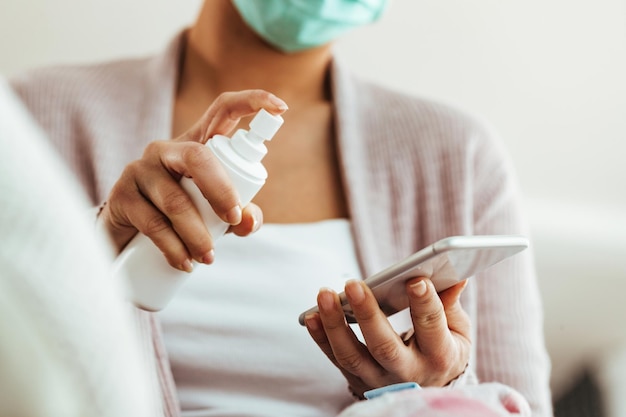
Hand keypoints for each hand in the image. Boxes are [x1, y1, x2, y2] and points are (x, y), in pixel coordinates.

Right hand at [98, 90, 287, 270]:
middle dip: (221, 190)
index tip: (281, 109)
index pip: (223, 111)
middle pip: (198, 156)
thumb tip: (249, 220)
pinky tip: (185, 262)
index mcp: (197, 145)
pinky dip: (174, 248)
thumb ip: (240, 214)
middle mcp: (168, 149)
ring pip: (175, 199)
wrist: (129, 236)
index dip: (252, 102)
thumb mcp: (215, 213)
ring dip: (197, 234)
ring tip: (208, 257)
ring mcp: (141, 169)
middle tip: (233, 219)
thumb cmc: (183, 217)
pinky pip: (153, 222)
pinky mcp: (122, 195)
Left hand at [304, 277, 470, 397]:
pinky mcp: (357, 379)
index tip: (415, 280)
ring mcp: (378, 379)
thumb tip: (456, 275)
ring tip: (325, 294)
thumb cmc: (442, 351)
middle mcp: (407, 372)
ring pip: (352, 355)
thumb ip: (451, 304)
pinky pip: (335, 358)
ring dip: (335, 324)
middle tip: (353, 284)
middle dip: (367, 313)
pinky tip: (311, 315)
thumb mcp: (457, 332)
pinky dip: (321, 337)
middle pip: (384, 345)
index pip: (432, 328)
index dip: (425, 304)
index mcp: (439, 356)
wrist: (428, 392)